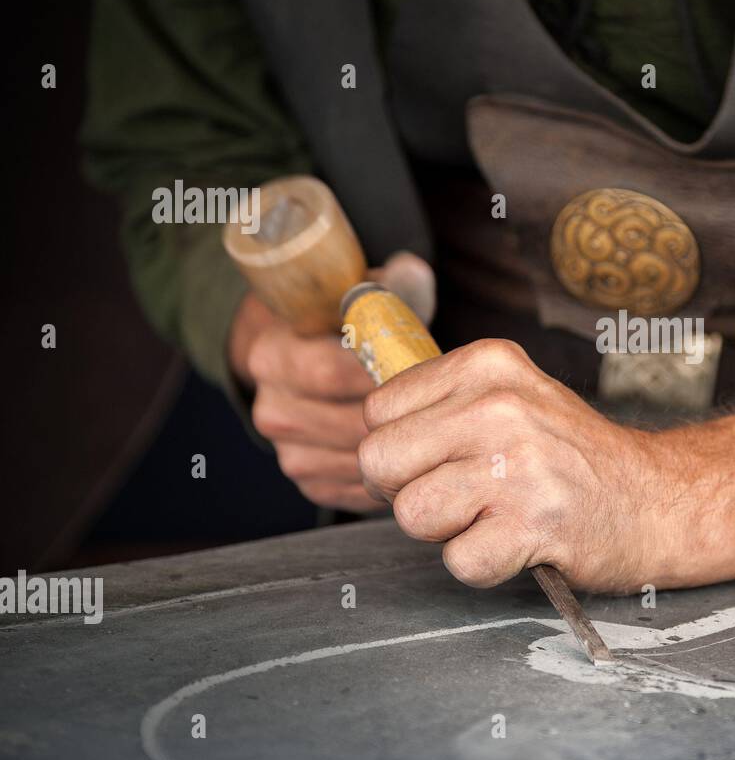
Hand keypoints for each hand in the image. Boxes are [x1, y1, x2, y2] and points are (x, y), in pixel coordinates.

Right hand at [229, 252, 435, 512]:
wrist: (308, 363)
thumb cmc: (342, 328)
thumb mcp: (357, 299)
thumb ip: (386, 286)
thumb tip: (411, 270)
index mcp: (273, 355)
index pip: (330, 373)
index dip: (381, 374)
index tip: (420, 370)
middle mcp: (271, 407)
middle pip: (348, 424)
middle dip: (400, 416)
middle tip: (439, 404)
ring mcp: (288, 451)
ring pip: (356, 461)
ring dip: (401, 447)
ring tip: (432, 426)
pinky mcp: (311, 482)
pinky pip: (359, 489)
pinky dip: (392, 475)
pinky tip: (414, 452)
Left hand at [357, 338, 686, 592]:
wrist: (657, 500)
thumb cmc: (574, 458)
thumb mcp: (513, 395)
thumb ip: (443, 401)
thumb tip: (367, 426)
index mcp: (488, 365)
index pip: (378, 410)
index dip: (403, 448)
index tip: (447, 458)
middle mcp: (500, 407)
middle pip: (377, 461)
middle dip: (409, 492)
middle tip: (464, 495)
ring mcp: (517, 466)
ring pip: (411, 515)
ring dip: (448, 531)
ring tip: (496, 516)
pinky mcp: (534, 525)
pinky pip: (459, 561)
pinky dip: (484, 566)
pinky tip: (518, 543)